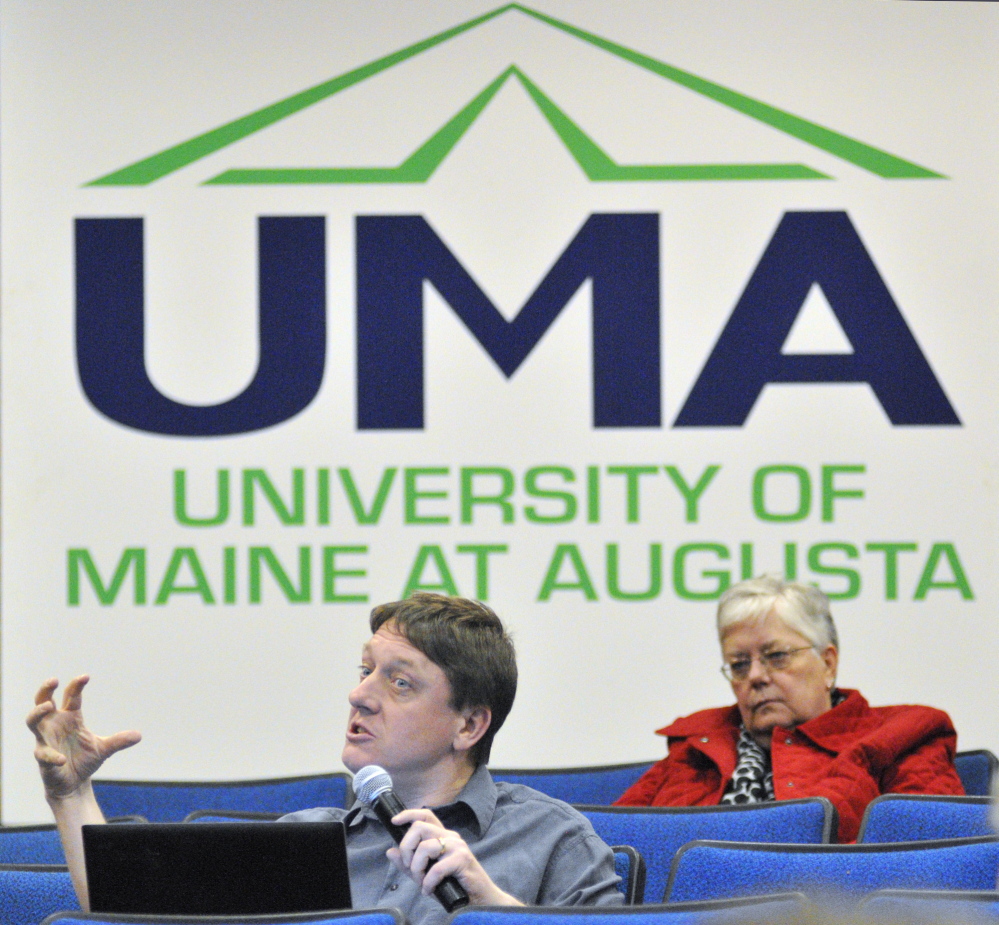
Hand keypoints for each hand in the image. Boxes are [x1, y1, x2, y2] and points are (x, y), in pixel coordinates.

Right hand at [27, 676, 140, 801]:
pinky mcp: (43, 758)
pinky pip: (43, 754)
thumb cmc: (84, 760)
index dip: (76, 686)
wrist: (74, 784)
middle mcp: (55, 726)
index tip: (86, 677)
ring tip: (48, 706)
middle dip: (45, 690)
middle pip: (43, 702)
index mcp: (70, 719)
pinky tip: (62, 759)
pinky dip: (52, 756)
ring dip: (37, 713)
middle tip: (53, 680)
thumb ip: (119, 741)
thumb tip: (139, 736)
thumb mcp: (104, 748)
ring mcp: (46, 740)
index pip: (71, 698)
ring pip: (33, 722)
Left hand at [387, 807, 520, 906]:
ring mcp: (457, 846)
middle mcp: (449, 836)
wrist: (479, 898)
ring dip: (417, 869)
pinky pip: (436, 868)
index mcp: (442, 836)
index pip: (425, 815)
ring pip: (425, 846)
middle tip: (409, 866)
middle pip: (419, 827)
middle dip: (407, 847)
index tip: (394, 822)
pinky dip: (428, 882)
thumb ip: (408, 864)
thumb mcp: (425, 875)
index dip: (408, 815)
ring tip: (421, 882)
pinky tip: (429, 891)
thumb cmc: (453, 885)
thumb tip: (390, 851)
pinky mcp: (462, 859)